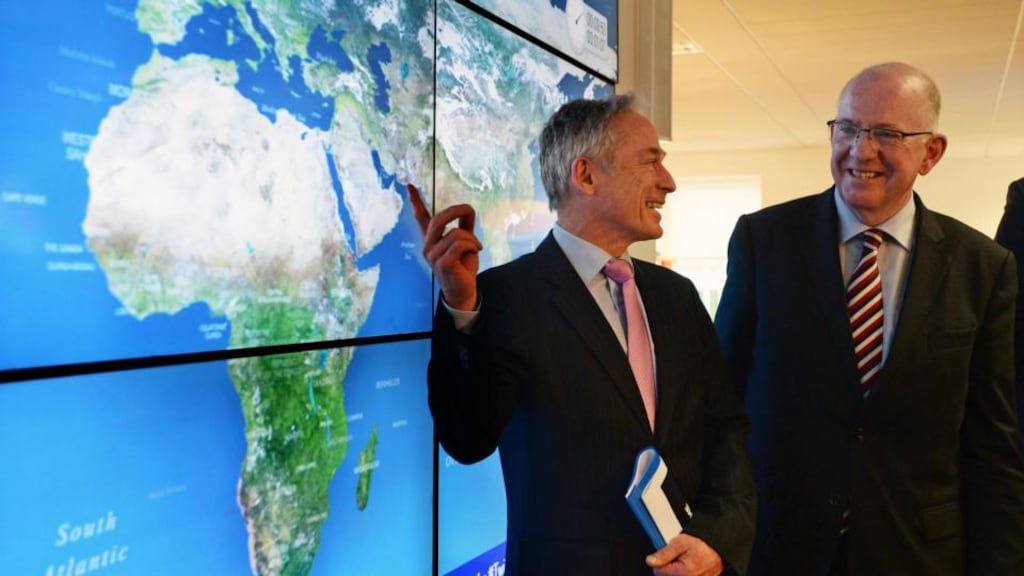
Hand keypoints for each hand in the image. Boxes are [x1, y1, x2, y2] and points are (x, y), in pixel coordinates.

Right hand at [407, 183, 481, 310]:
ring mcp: (432, 255)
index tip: (408, 185)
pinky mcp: (441, 263)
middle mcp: (428, 246)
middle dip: (456, 211)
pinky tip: (476, 251)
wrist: (464, 290)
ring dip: (471, 238)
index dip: (416, 201)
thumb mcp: (466, 242)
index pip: (421, 218)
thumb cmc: (463, 266)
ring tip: (475, 247)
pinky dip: (472, 245)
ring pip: (455, 233)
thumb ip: (465, 227)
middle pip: (439, 219)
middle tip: (469, 211)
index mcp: (432, 239)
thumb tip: (468, 209)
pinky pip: (459, 244)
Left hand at [646, 533, 723, 575]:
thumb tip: (650, 561)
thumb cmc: (701, 544)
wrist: (717, 547)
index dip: (659, 562)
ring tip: (682, 562)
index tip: (666, 555)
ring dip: (674, 572)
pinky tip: (686, 568)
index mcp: (682, 573)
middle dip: (666, 568)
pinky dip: (682, 573)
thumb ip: (663, 554)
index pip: (657, 572)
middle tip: (676, 558)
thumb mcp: (679, 543)